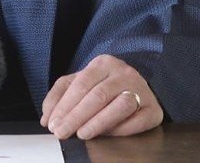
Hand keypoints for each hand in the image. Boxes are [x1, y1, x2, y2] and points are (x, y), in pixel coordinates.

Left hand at [40, 54, 163, 139]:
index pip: (80, 84)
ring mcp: (142, 90)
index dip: (64, 106)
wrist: (138, 87)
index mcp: (103, 63)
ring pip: (119, 106)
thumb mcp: (79, 84)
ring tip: (82, 134)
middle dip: (76, 117)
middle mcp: (124, 73)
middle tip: (62, 133)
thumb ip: (60, 96)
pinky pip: (137, 121)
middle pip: (98, 96)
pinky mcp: (153, 109)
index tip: (52, 124)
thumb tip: (46, 118)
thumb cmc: (104, 86)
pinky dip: (121, 129)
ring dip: (98, 123)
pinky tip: (106, 135)